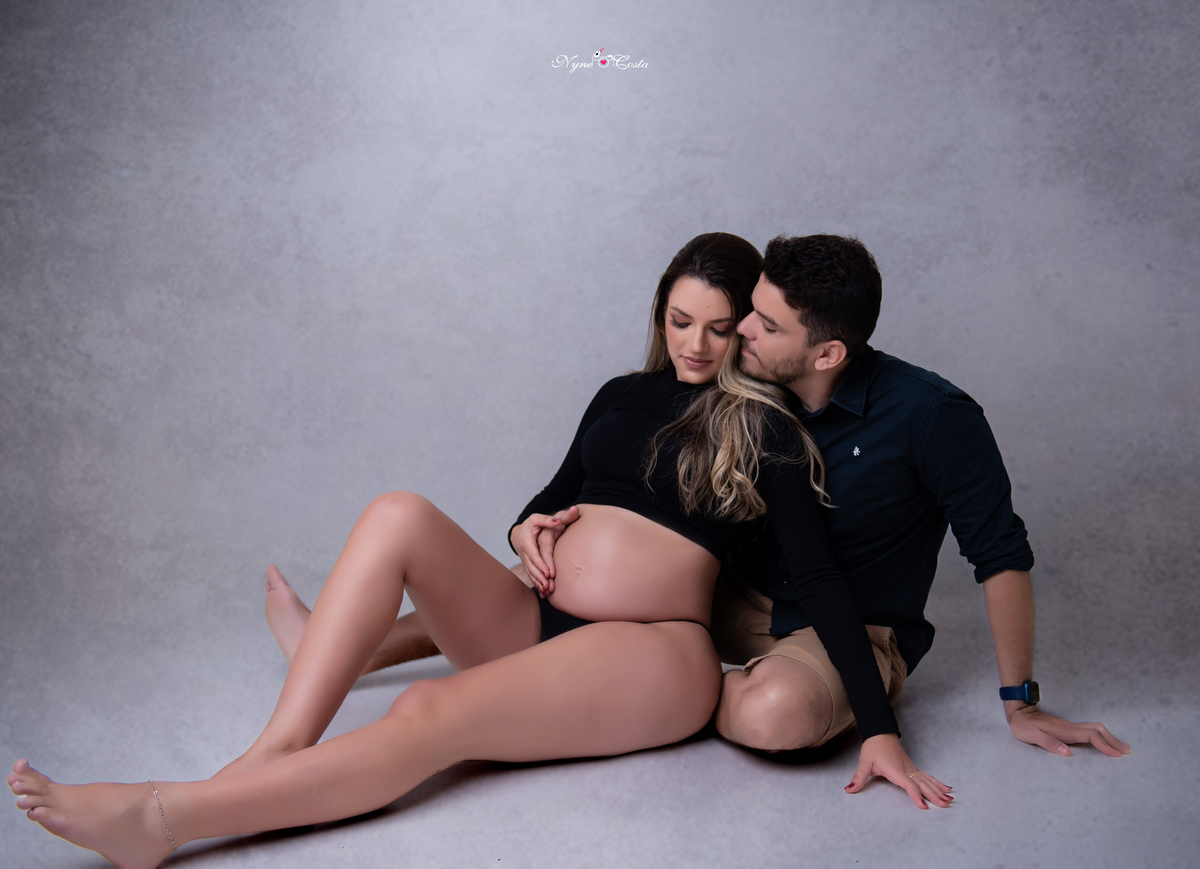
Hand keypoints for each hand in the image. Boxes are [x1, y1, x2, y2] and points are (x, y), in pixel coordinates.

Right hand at [509, 506, 579, 596]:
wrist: (519, 533)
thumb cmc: (531, 524)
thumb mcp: (537, 519)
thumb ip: (547, 520)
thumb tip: (558, 520)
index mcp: (526, 541)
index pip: (533, 554)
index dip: (540, 564)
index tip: (548, 572)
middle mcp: (524, 552)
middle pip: (532, 566)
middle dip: (540, 577)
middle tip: (548, 585)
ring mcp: (525, 560)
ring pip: (531, 572)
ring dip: (538, 582)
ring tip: (546, 590)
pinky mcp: (527, 565)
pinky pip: (531, 575)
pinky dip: (536, 583)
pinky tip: (543, 591)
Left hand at [845, 733, 952, 809]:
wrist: (880, 733)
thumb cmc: (873, 748)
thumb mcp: (864, 763)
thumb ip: (858, 777)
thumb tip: (848, 790)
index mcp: (896, 770)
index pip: (908, 784)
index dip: (915, 795)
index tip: (923, 806)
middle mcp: (907, 770)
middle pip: (923, 784)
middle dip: (934, 795)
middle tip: (945, 805)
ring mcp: (911, 769)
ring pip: (928, 781)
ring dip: (939, 790)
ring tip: (950, 799)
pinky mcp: (913, 768)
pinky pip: (927, 777)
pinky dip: (937, 783)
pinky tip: (947, 788)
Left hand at [1005, 702, 1130, 756]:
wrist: (1019, 711)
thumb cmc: (1024, 726)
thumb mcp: (1032, 736)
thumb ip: (1049, 743)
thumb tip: (1067, 753)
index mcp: (1065, 731)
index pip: (1090, 737)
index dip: (1104, 745)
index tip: (1116, 754)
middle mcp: (1071, 727)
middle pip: (1098, 731)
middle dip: (1113, 740)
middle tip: (1127, 751)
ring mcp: (1070, 726)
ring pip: (1096, 729)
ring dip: (1109, 737)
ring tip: (1121, 747)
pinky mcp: (1068, 728)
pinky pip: (1090, 731)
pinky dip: (1101, 736)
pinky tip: (1104, 741)